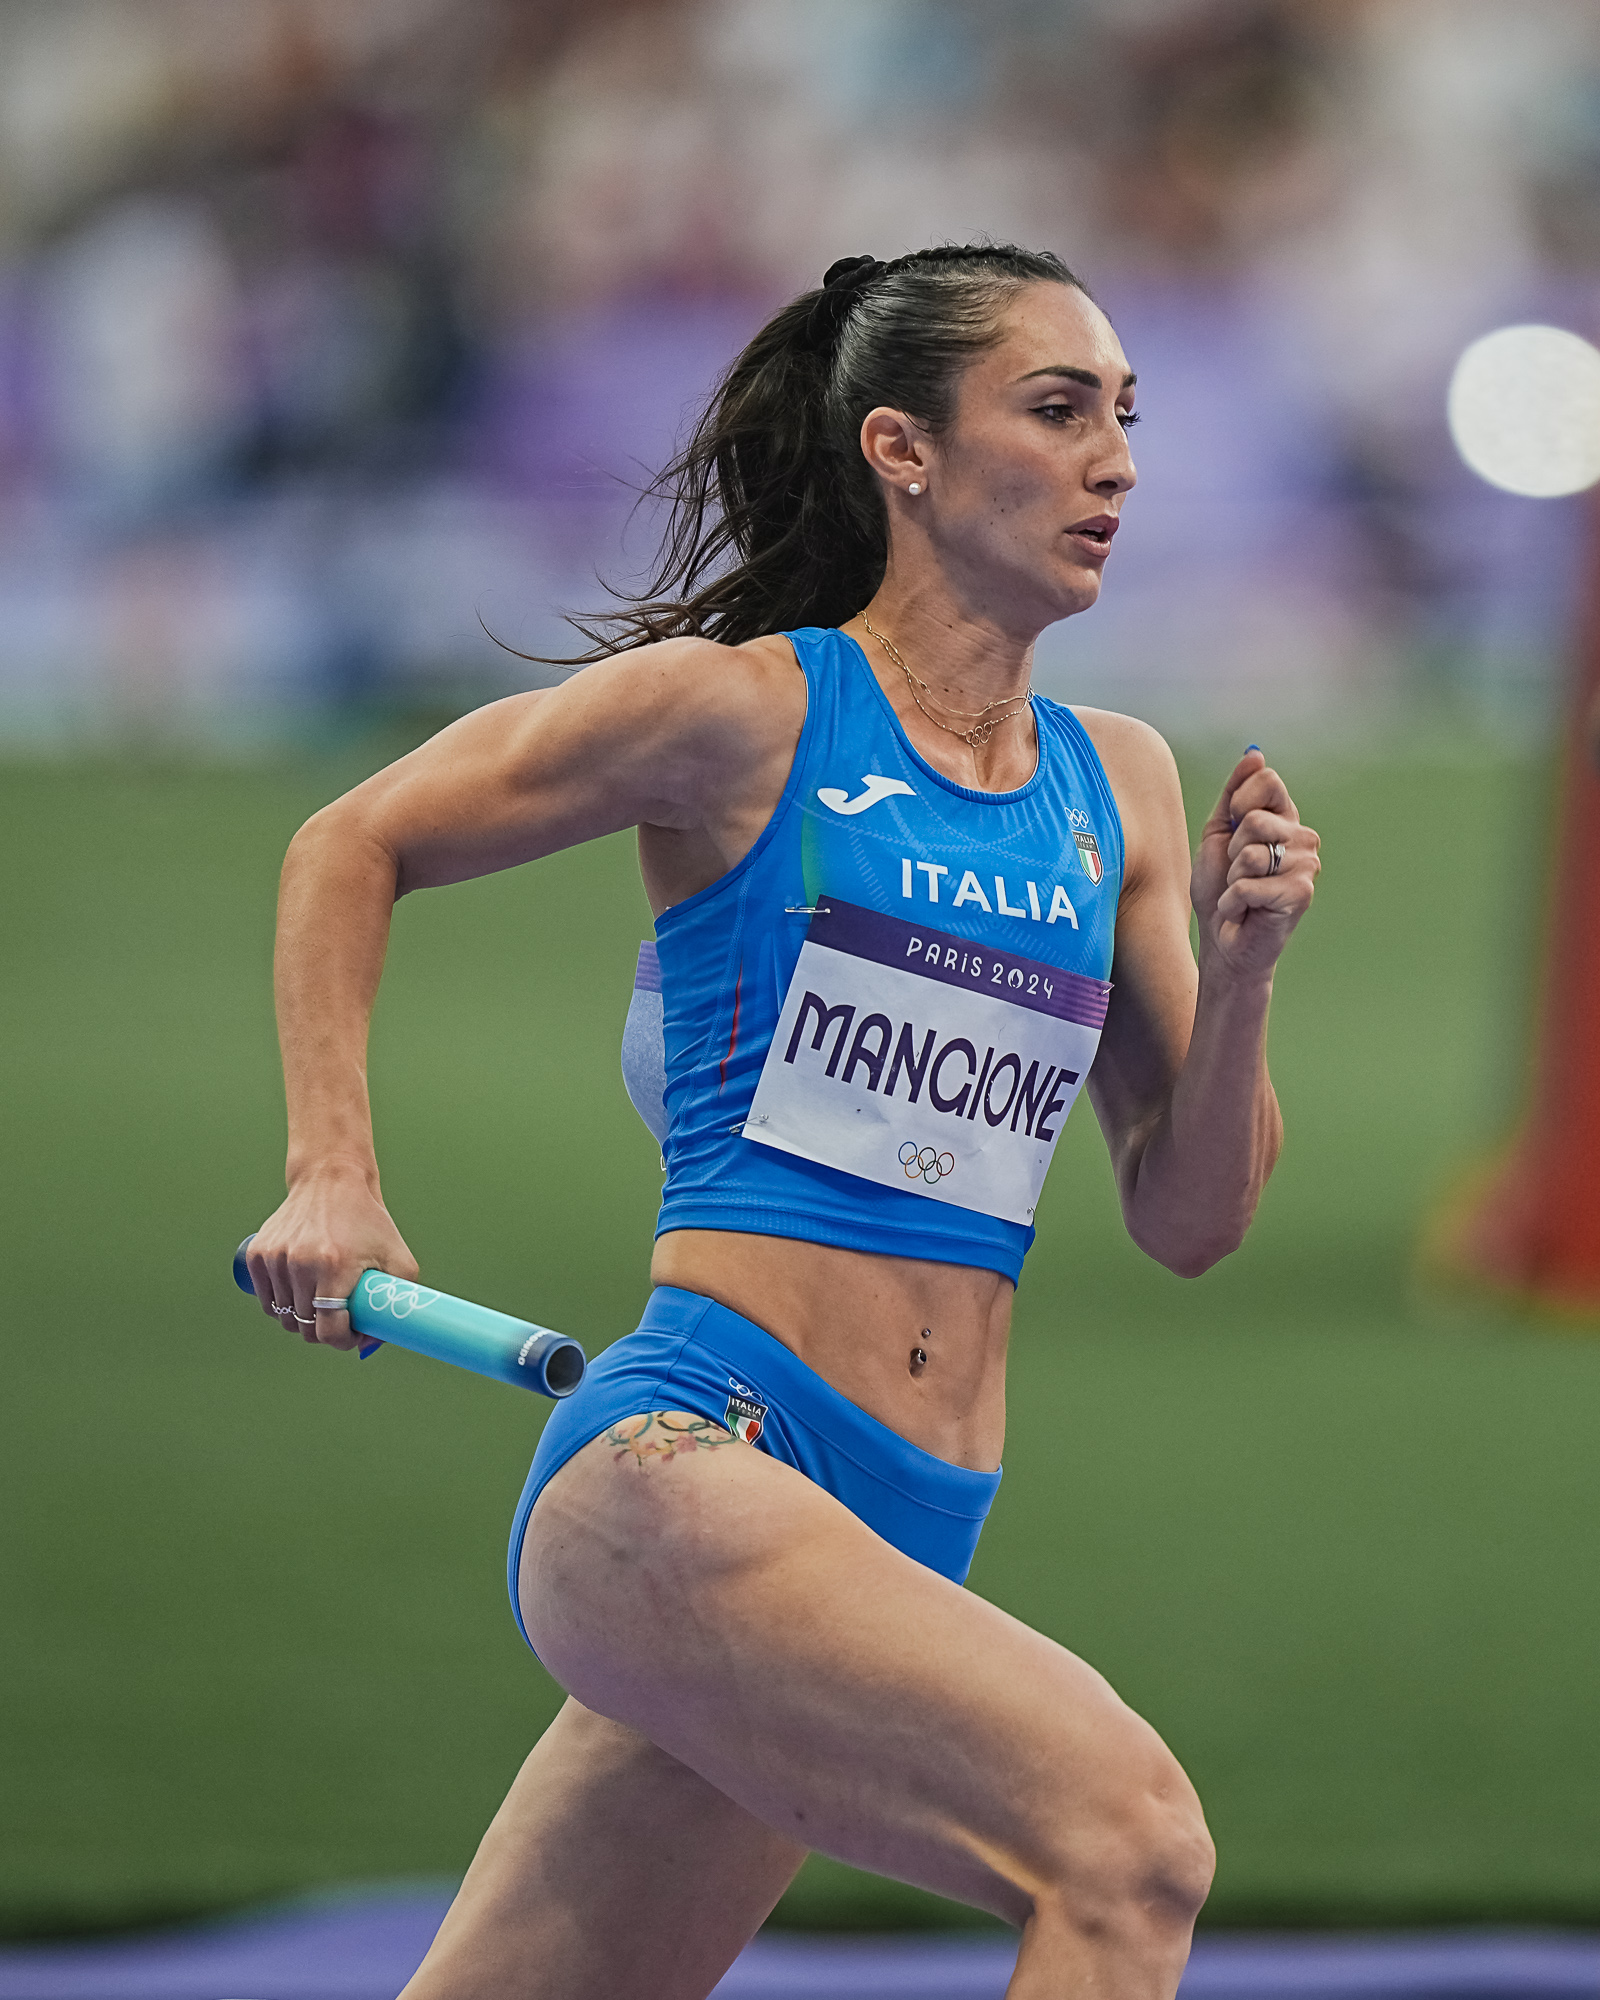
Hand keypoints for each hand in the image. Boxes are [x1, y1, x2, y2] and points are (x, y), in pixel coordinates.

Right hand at [245, 1160, 418, 1354]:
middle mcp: (300, 1263)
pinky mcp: (257, 1254)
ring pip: (284, 1316)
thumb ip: (398, 1302)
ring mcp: (275, 1258)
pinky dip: (282, 1303)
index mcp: (334, 1266)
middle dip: (323, 1331)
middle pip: (304, 1327)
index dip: (343, 1341)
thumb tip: (374, 1340)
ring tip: (322, 1300)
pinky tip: (301, 1291)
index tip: (352, 1335)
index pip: (328, 1330)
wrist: (331, 1180)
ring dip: (302, 1318)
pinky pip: (267, 1300)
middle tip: (339, 1317)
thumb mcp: (399, 1258)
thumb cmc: (369, 1221)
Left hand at [1191, 748, 1319, 977]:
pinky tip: (1244, 912)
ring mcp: (1306, 866)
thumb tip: (1254, 752)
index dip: (1238, 804)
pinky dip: (1233, 902)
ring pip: (1251, 853)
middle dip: (1231, 850)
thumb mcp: (1217, 833)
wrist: (1222, 939)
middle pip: (1254, 818)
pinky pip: (1249, 885)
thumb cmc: (1219, 888)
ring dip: (1232, 879)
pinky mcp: (1301, 894)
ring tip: (1241, 893)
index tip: (1232, 831)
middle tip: (1237, 873)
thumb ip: (1234, 793)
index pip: (1267, 781)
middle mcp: (1302, 838)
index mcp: (1284, 819)